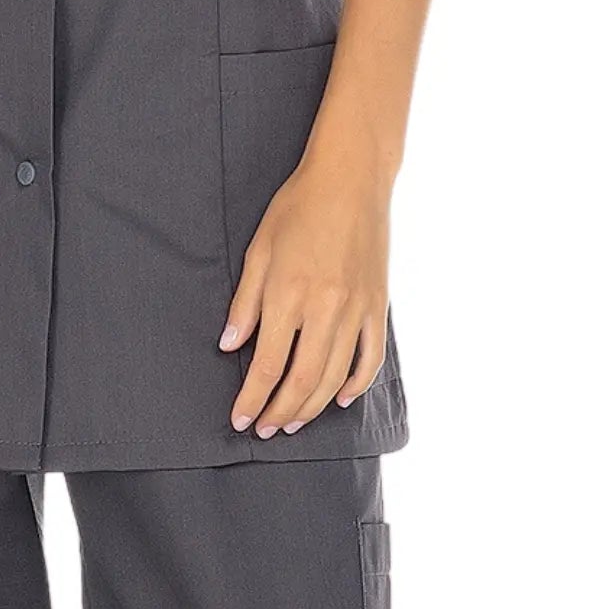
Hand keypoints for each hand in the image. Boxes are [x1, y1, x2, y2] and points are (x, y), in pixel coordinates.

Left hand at [218, 143, 391, 436]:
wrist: (351, 179)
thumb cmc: (298, 207)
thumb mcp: (259, 247)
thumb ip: (245, 301)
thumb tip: (229, 345)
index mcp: (288, 293)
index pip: (267, 364)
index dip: (252, 399)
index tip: (241, 419)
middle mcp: (324, 308)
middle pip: (301, 381)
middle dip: (279, 413)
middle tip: (265, 430)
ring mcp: (355, 310)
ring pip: (333, 378)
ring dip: (311, 407)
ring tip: (292, 422)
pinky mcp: (378, 306)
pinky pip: (369, 359)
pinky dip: (355, 385)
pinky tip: (338, 398)